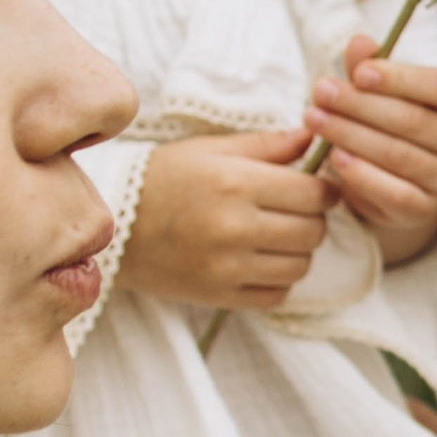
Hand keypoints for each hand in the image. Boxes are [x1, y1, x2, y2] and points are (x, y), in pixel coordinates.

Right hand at [119, 129, 336, 310]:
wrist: (112, 223)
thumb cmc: (165, 178)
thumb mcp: (212, 150)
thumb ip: (268, 145)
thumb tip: (314, 140)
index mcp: (236, 183)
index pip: (314, 194)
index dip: (324, 189)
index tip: (316, 187)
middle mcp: (234, 227)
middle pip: (313, 231)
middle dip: (312, 219)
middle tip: (294, 210)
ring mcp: (227, 266)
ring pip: (301, 266)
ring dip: (297, 250)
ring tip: (276, 235)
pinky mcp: (219, 295)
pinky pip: (277, 295)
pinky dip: (278, 280)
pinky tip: (259, 260)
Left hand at [310, 33, 436, 264]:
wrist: (397, 186)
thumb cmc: (390, 125)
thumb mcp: (382, 93)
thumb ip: (370, 67)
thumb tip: (361, 42)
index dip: (401, 78)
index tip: (358, 72)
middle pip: (415, 121)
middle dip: (361, 105)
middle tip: (320, 92)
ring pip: (400, 155)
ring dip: (351, 135)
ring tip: (314, 120)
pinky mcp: (427, 210)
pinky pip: (394, 192)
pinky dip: (362, 175)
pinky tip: (335, 158)